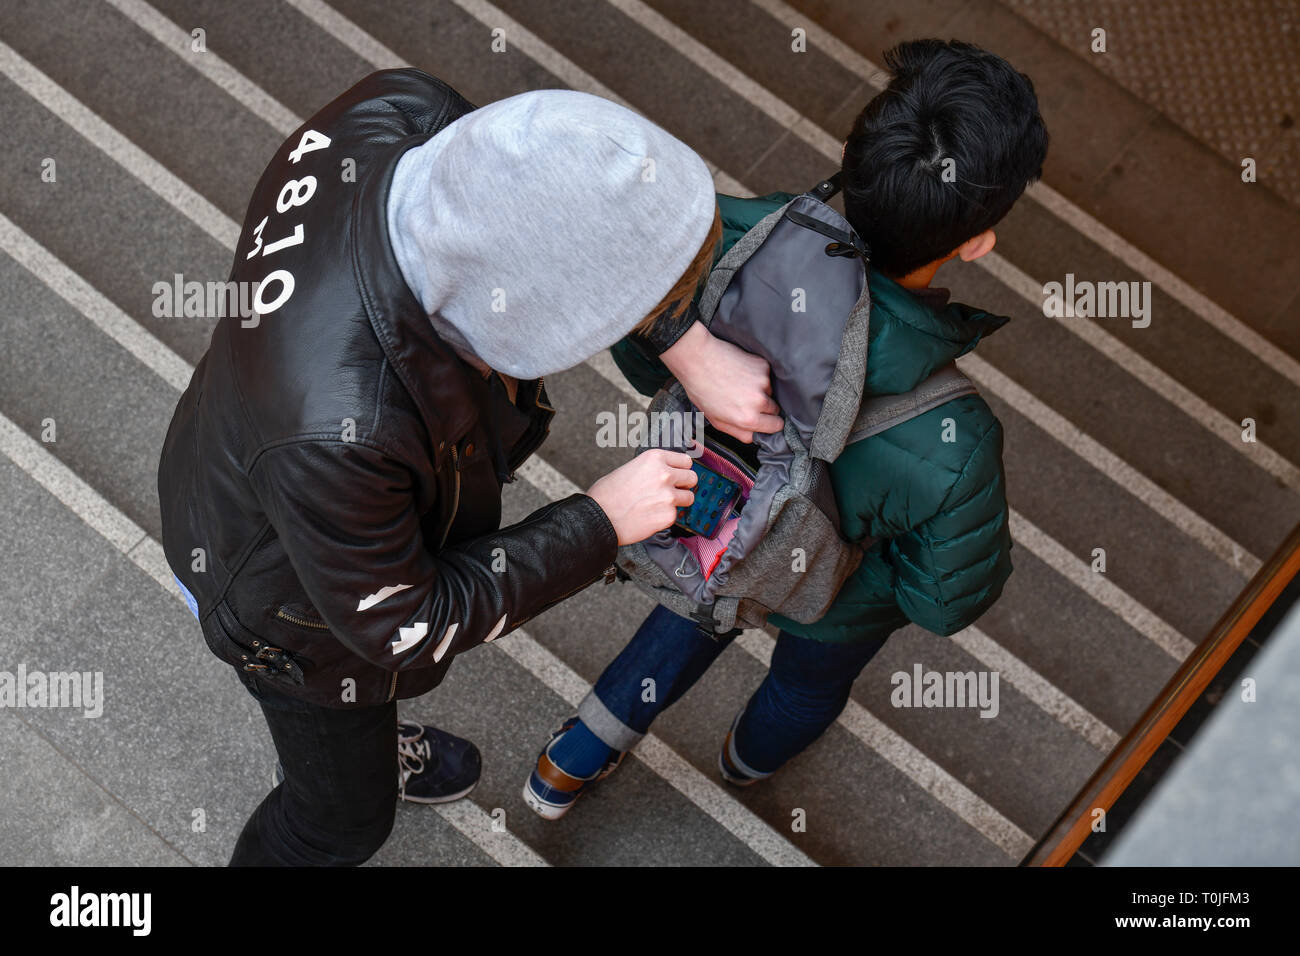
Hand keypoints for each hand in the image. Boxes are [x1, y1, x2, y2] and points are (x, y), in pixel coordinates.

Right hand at [586, 449, 696, 544]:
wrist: (598, 517)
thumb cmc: (607, 495)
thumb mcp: (630, 468)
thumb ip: (652, 469)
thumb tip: (667, 472)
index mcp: (654, 458)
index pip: (685, 461)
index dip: (681, 470)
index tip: (678, 475)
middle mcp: (664, 474)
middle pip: (692, 478)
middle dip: (683, 485)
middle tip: (671, 491)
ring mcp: (668, 496)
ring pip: (689, 498)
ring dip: (678, 502)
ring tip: (659, 505)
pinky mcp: (668, 515)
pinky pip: (676, 515)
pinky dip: (665, 517)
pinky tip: (650, 516)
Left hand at [660, 322, 781, 441]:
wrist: (697, 359)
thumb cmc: (702, 390)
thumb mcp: (717, 421)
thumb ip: (740, 433)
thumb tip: (757, 436)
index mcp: (748, 419)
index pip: (777, 426)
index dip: (770, 423)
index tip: (765, 419)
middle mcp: (759, 401)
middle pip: (776, 409)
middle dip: (765, 407)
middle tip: (745, 399)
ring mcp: (763, 382)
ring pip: (771, 391)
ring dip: (760, 390)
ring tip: (739, 384)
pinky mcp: (763, 366)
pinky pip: (767, 375)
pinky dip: (757, 375)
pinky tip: (740, 372)